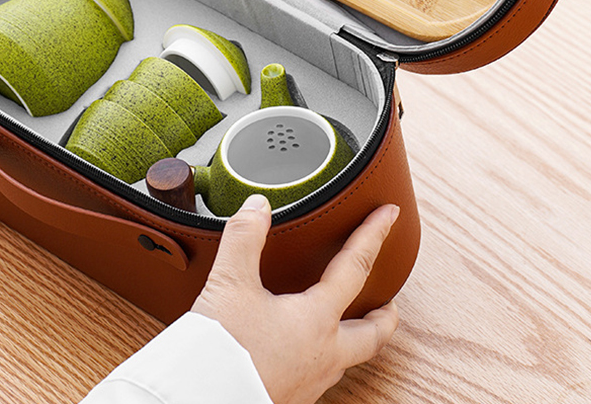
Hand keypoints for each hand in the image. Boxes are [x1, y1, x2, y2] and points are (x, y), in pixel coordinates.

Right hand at [191, 197, 399, 403]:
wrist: (200, 400)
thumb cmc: (220, 351)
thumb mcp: (230, 283)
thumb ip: (244, 238)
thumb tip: (258, 206)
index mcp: (317, 320)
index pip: (356, 267)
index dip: (374, 235)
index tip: (390, 215)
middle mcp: (323, 355)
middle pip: (372, 335)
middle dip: (385, 316)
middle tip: (389, 302)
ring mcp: (309, 383)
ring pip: (346, 359)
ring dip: (354, 339)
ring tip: (345, 324)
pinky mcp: (289, 398)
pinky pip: (319, 375)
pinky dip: (323, 357)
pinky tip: (302, 350)